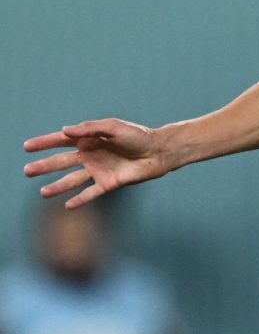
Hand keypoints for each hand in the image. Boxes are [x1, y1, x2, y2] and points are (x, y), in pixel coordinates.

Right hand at [23, 119, 169, 207]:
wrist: (158, 152)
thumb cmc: (138, 136)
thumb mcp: (113, 127)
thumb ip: (90, 129)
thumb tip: (65, 130)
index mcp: (90, 140)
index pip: (62, 141)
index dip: (44, 143)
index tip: (26, 147)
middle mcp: (91, 156)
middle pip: (62, 162)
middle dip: (44, 166)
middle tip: (26, 170)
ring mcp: (98, 170)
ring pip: (72, 180)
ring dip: (58, 186)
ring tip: (43, 192)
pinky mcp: (109, 183)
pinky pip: (91, 193)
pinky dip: (80, 200)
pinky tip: (68, 206)